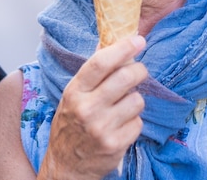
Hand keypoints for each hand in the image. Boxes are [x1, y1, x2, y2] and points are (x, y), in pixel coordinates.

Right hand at [39, 35, 147, 179]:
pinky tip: (122, 125)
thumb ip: (91, 73)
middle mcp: (87, 108)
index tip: (138, 40)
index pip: (100, 63)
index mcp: (74, 91)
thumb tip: (111, 44)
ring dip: (135, 100)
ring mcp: (102, 128)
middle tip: (139, 71)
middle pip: (125, 78)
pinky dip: (134, 122)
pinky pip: (139, 122)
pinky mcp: (116, 144)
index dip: (122, 48)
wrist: (66, 165)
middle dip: (139, 70)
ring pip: (137, 100)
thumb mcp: (73, 95)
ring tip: (123, 106)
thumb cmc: (71, 125)